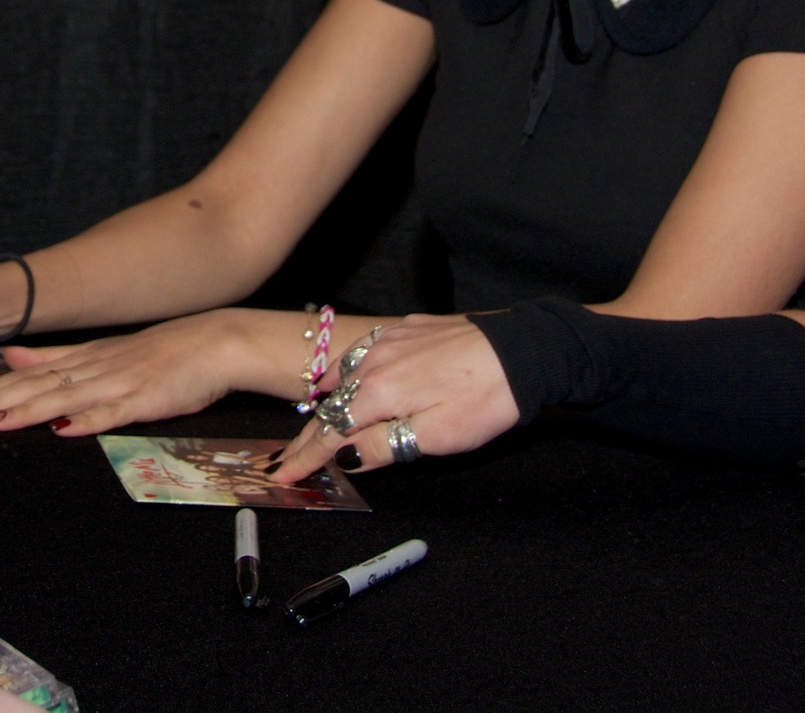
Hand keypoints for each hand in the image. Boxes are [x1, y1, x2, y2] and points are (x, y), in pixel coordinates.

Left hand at [0, 311, 258, 433]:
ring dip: (29, 410)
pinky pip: (113, 411)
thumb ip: (56, 356)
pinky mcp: (147, 399)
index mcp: (83, 358)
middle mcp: (95, 368)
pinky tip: (64, 428)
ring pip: (66, 397)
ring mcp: (120, 383)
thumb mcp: (102, 350)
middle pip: (38, 387)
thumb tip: (10, 357)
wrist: (218, 343)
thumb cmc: (163, 353)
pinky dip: (88, 419)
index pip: (29, 376)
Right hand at [270, 313, 520, 483]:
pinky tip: (344, 373)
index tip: (283, 476)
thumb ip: (383, 444)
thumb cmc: (485, 399)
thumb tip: (343, 455)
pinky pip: (361, 351)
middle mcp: (375, 363)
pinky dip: (344, 368)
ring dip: (323, 401)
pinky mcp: (406, 328)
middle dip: (307, 435)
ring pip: (342, 374)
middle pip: (331, 406)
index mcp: (379, 393)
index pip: (331, 432)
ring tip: (307, 420)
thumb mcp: (437, 436)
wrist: (521, 348)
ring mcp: (389, 340)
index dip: (306, 457)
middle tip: (284, 458)